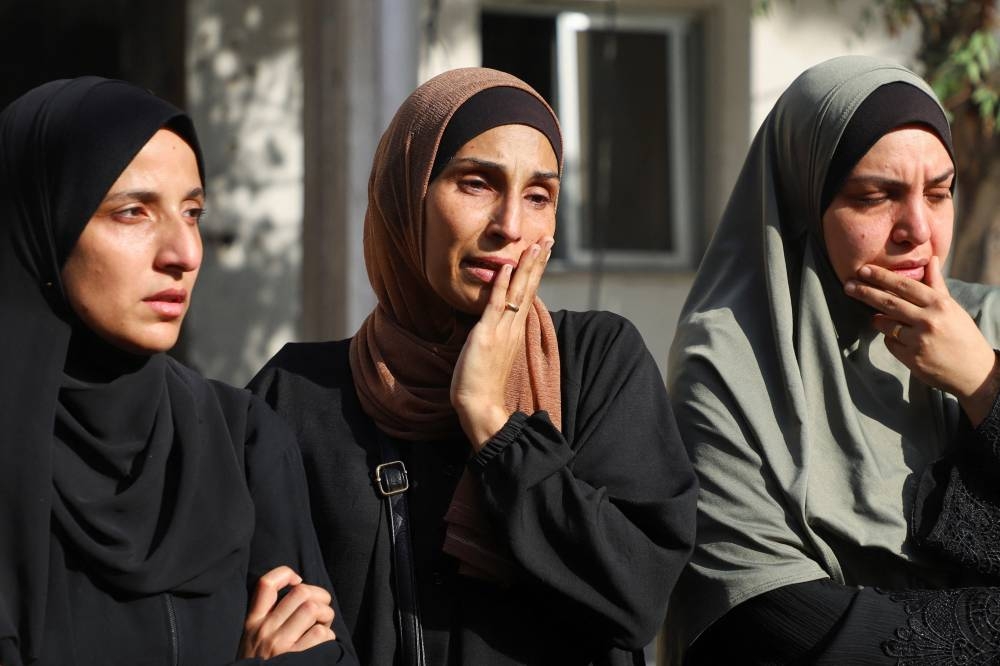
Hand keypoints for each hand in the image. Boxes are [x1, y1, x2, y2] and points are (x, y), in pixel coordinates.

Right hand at [239, 565, 335, 658]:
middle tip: (322, 610)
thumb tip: (299, 588)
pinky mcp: (295, 659)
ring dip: (326, 615)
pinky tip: (323, 644)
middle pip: (300, 592)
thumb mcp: (252, 638)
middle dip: (320, 596)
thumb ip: (268, 617)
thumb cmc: (260, 663)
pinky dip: (329, 636)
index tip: (298, 581)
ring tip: (324, 625)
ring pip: (312, 609)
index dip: (286, 574)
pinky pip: (321, 634)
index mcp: (252, 622)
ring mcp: (279, 645)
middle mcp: (264, 630)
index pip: (265, 584)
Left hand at [451, 237, 553, 449]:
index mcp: (515, 330)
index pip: (528, 294)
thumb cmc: (482, 382)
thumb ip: (496, 332)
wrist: (480, 404)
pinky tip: (507, 267)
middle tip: (549, 239)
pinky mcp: (487, 335)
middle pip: (529, 288)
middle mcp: (513, 327)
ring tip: (536, 246)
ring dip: (527, 267)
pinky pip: (496, 305)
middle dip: (538, 263)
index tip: (542, 252)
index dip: (536, 272)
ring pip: (518, 292)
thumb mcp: (492, 350)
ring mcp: (502, 330)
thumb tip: (493, 318)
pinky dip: (502, 285)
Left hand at [844, 256, 998, 424]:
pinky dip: (891, 339)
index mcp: (939, 304)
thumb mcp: (952, 307)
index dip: (881, 277)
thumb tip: (931, 260)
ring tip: (880, 317)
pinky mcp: (911, 358)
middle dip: (865, 292)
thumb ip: (936, 285)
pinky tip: (903, 340)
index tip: (863, 269)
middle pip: (888, 302)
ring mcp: (918, 340)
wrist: (975, 372)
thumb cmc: (962, 334)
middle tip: (848, 285)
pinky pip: (889, 342)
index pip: (904, 286)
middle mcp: (928, 320)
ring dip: (878, 319)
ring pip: (884, 323)